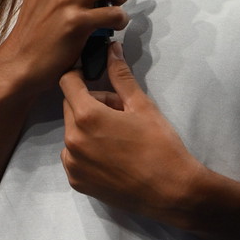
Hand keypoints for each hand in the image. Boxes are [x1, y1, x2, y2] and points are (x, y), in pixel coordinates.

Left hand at [59, 42, 206, 225]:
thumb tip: (111, 47)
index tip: (95, 78)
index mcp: (86, 116)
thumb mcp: (141, 106)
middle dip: (90, 103)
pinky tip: (112, 157)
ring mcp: (72, 164)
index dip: (80, 76)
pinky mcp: (77, 182)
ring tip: (118, 138)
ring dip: (87, 128)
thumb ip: (120, 75)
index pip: (67, 82)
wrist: (172, 192)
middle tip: (119, 113)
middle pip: (69, 107)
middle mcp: (71, 140)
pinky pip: (74, 156)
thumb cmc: (160, 145)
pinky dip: (87, 151)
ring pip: (72, 132)